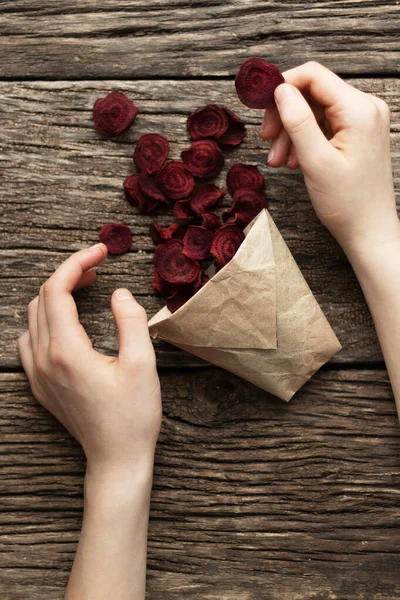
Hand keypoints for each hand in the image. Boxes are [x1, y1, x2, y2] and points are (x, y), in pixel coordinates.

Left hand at [17, 243, 161, 480]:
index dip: (77, 262)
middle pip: (43, 298)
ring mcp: (37, 373)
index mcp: (66, 351)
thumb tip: (119, 293)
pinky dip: (46, 318)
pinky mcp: (39, 384)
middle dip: (69, 275)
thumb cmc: (133, 416)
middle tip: (99, 269)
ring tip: (87, 288)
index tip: (101, 251)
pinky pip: (30, 339)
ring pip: (33, 317)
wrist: (116, 459)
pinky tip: (68, 321)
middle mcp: (43, 359)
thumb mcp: (143, 365)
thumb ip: (131, 321)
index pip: (57, 289)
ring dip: (57, 295)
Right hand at [260, 61, 398, 253]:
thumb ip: (297, 121)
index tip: (259, 105)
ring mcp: (363, 121)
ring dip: (291, 132)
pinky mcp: (358, 134)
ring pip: (315, 111)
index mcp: (359, 109)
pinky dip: (304, 140)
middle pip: (312, 93)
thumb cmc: (347, 203)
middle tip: (266, 140)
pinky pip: (324, 125)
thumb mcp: (315, 161)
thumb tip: (279, 90)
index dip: (282, 85)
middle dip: (285, 115)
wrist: (369, 231)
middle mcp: (365, 107)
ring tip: (278, 160)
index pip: (313, 76)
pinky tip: (293, 161)